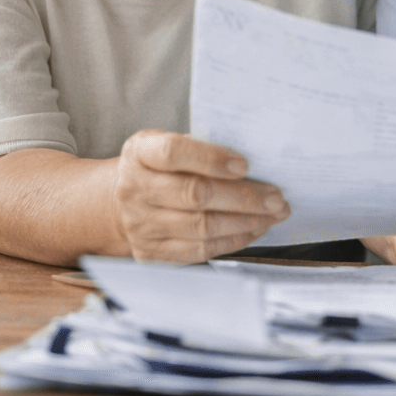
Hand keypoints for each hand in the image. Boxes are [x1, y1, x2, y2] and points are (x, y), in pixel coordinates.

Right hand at [113, 129, 288, 262]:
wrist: (120, 202)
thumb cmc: (159, 167)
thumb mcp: (168, 143)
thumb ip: (201, 146)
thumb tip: (255, 155)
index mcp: (140, 153)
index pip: (173, 153)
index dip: (211, 158)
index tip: (245, 164)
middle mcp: (135, 189)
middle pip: (194, 195)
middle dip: (243, 197)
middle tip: (276, 197)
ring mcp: (141, 225)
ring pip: (201, 227)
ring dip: (245, 222)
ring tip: (273, 214)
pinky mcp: (152, 253)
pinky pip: (199, 251)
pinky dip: (233, 241)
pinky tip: (254, 229)